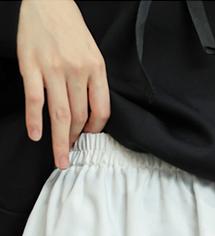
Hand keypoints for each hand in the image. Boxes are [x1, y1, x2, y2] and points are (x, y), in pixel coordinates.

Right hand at [16, 0, 109, 168]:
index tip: (88, 138)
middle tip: (70, 156)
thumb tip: (92, 114)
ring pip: (60, 115)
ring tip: (60, 158)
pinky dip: (35, 121)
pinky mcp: (31, 65)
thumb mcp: (93, 54)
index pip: (101, 111)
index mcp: (96, 70)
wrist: (47, 1)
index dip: (95, 130)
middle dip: (76, 140)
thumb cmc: (71, 30)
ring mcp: (53, 69)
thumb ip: (94, 82)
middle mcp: (76, 71)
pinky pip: (35, 100)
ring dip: (60, 140)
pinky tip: (36, 136)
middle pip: (80, 117)